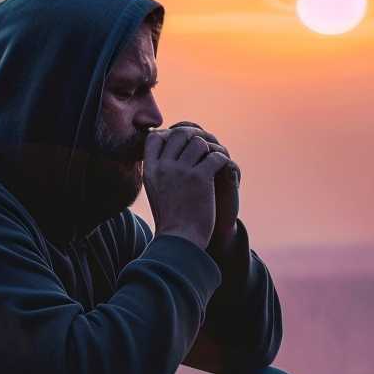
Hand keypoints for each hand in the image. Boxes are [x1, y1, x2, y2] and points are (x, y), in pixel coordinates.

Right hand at [143, 126, 231, 248]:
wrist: (179, 240)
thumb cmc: (170, 218)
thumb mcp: (155, 190)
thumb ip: (159, 171)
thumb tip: (165, 152)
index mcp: (150, 170)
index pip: (155, 137)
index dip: (170, 135)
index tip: (182, 146)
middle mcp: (164, 167)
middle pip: (179, 133)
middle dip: (193, 137)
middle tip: (203, 149)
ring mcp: (182, 171)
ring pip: (199, 142)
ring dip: (209, 149)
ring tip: (213, 161)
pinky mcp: (200, 178)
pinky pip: (215, 156)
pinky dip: (221, 159)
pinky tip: (222, 169)